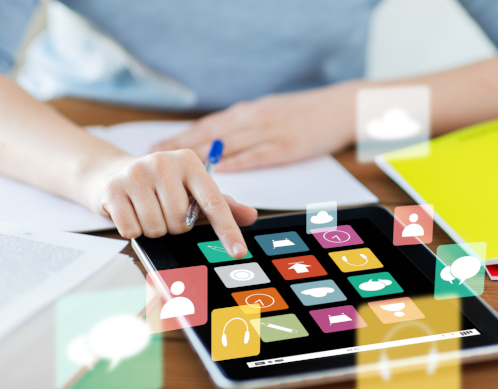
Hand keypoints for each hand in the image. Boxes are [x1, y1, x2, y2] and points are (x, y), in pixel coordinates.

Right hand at [83, 150, 256, 257]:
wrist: (113, 172)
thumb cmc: (161, 184)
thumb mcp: (192, 189)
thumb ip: (221, 204)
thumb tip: (250, 215)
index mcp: (189, 162)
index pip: (214, 202)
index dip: (227, 230)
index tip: (238, 251)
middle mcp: (164, 163)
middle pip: (180, 222)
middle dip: (174, 226)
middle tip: (164, 211)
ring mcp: (137, 173)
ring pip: (156, 228)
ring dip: (153, 229)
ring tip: (147, 210)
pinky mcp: (114, 188)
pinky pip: (132, 229)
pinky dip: (133, 229)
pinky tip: (130, 211)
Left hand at [150, 81, 361, 171]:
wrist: (342, 106)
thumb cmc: (305, 112)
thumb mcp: (270, 110)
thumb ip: (246, 123)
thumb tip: (220, 137)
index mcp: (248, 112)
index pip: (208, 125)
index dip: (181, 136)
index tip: (159, 146)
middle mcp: (253, 120)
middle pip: (210, 135)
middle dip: (180, 147)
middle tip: (155, 158)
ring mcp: (269, 133)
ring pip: (227, 146)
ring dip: (200, 158)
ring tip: (176, 168)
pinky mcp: (286, 148)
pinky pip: (256, 156)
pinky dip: (235, 163)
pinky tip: (218, 172)